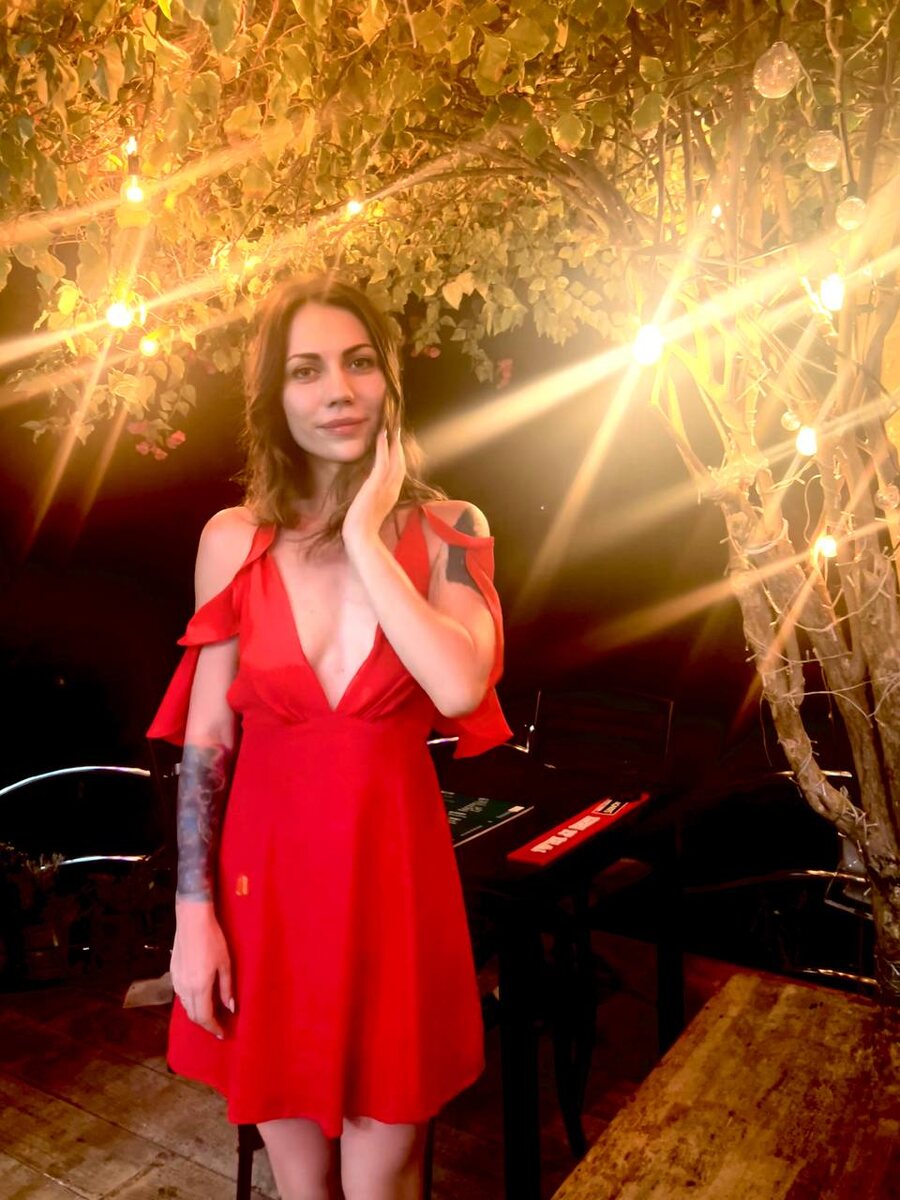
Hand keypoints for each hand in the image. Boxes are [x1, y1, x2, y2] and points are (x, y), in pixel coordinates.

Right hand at [171, 900, 233, 1038]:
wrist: (192, 920)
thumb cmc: (213, 940)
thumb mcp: (225, 964)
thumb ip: (227, 989)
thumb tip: (230, 1009)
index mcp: (199, 987)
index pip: (205, 1017)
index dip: (214, 1028)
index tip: (223, 1034)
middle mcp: (185, 988)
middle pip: (193, 1015)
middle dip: (206, 1024)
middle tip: (218, 1026)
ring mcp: (176, 981)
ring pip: (185, 1006)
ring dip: (197, 1014)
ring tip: (211, 1014)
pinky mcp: (173, 973)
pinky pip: (181, 996)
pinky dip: (190, 1003)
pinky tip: (200, 998)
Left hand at [343, 426, 405, 549]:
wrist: (361, 537)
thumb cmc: (362, 530)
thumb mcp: (370, 513)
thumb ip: (372, 503)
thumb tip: (368, 499)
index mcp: (391, 496)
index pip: (398, 473)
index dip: (398, 459)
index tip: (396, 447)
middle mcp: (392, 489)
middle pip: (400, 463)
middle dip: (399, 447)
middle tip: (397, 431)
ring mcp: (386, 486)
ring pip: (395, 459)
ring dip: (393, 442)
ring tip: (392, 427)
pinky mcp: (377, 483)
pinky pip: (383, 460)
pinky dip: (383, 446)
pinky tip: (382, 434)